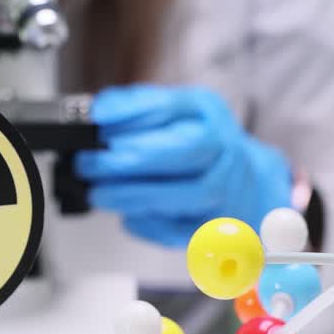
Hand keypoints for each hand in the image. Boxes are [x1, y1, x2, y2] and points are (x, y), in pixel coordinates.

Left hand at [75, 84, 291, 247]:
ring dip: (135, 195)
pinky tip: (128, 216)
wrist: (245, 184)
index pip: (170, 106)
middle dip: (128, 159)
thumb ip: (134, 109)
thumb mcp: (171, 114)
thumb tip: (98, 111)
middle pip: (183, 150)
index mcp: (206, 112)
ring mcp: (226, 189)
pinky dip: (151, 224)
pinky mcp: (219, 226)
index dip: (130, 113)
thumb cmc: (199, 147)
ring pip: (185, 194)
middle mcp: (223, 148)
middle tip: (88, 164)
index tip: (96, 120)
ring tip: (99, 194)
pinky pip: (185, 228)